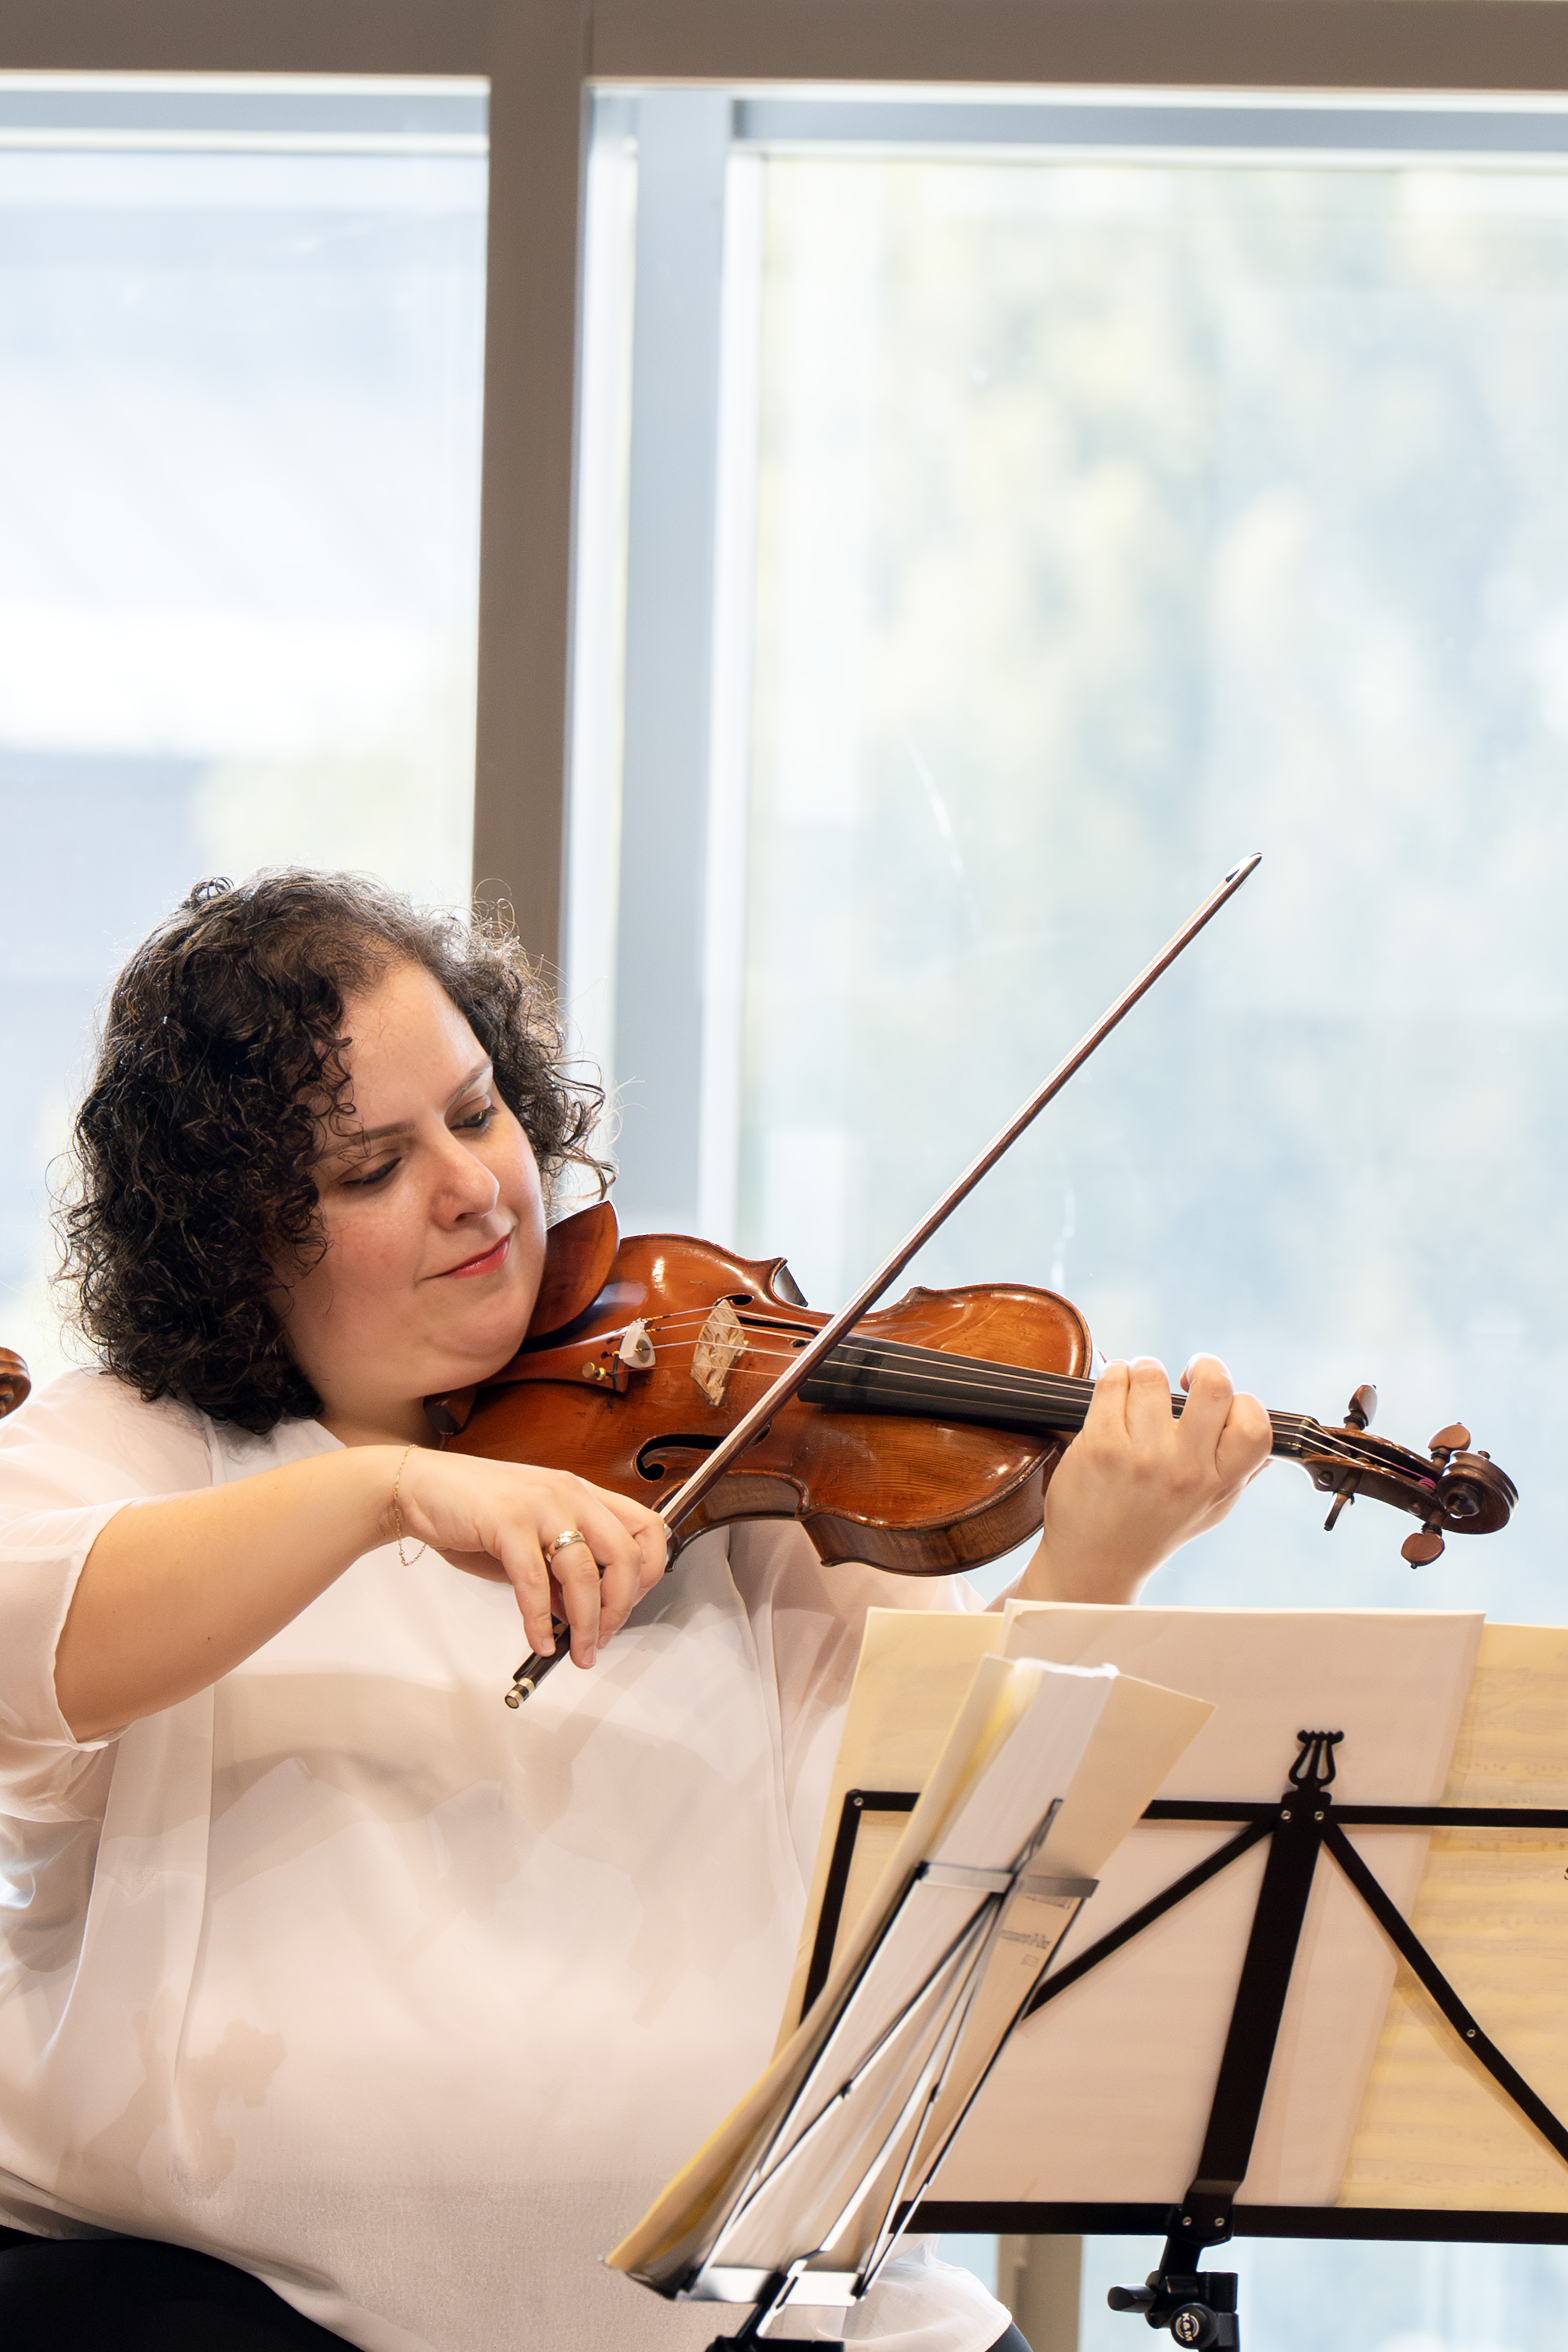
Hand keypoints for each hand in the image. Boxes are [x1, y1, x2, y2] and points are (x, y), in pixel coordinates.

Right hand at [386, 1450, 667, 1669]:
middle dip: (621, 1607)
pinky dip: (540, 1619)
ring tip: (580, 1652)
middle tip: (604, 1637)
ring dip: (587, 1624)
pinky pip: (535, 1582)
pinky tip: (540, 1640)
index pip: (647, 1529)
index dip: (648, 1574)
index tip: (627, 1607)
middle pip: (626, 1555)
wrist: (420, 1488)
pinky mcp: (508, 1521)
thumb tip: (584, 1614)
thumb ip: (561, 1573)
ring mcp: (541, 1505)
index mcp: (582, 1494)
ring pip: (585, 1572)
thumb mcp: (532, 1541)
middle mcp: (570, 1494)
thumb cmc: (474, 1513)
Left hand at [1016, 1353, 1271, 1606]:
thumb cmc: (1154, 1531)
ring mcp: (1140, 1457)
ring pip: (1154, 1374)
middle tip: (1186, 1376)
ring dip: (1147, 1370)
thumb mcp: (1209, 1511)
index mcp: (1216, 1483)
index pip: (1254, 1423)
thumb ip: (1240, 1476)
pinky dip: (1115, 1374)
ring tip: (1140, 1385)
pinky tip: (1115, 1388)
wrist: (1095, 1562)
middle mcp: (1183, 1469)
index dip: (1242, 1402)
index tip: (1221, 1404)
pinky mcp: (1099, 1446)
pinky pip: (1113, 1382)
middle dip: (1204, 1365)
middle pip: (1214, 1386)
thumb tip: (1271, 1443)